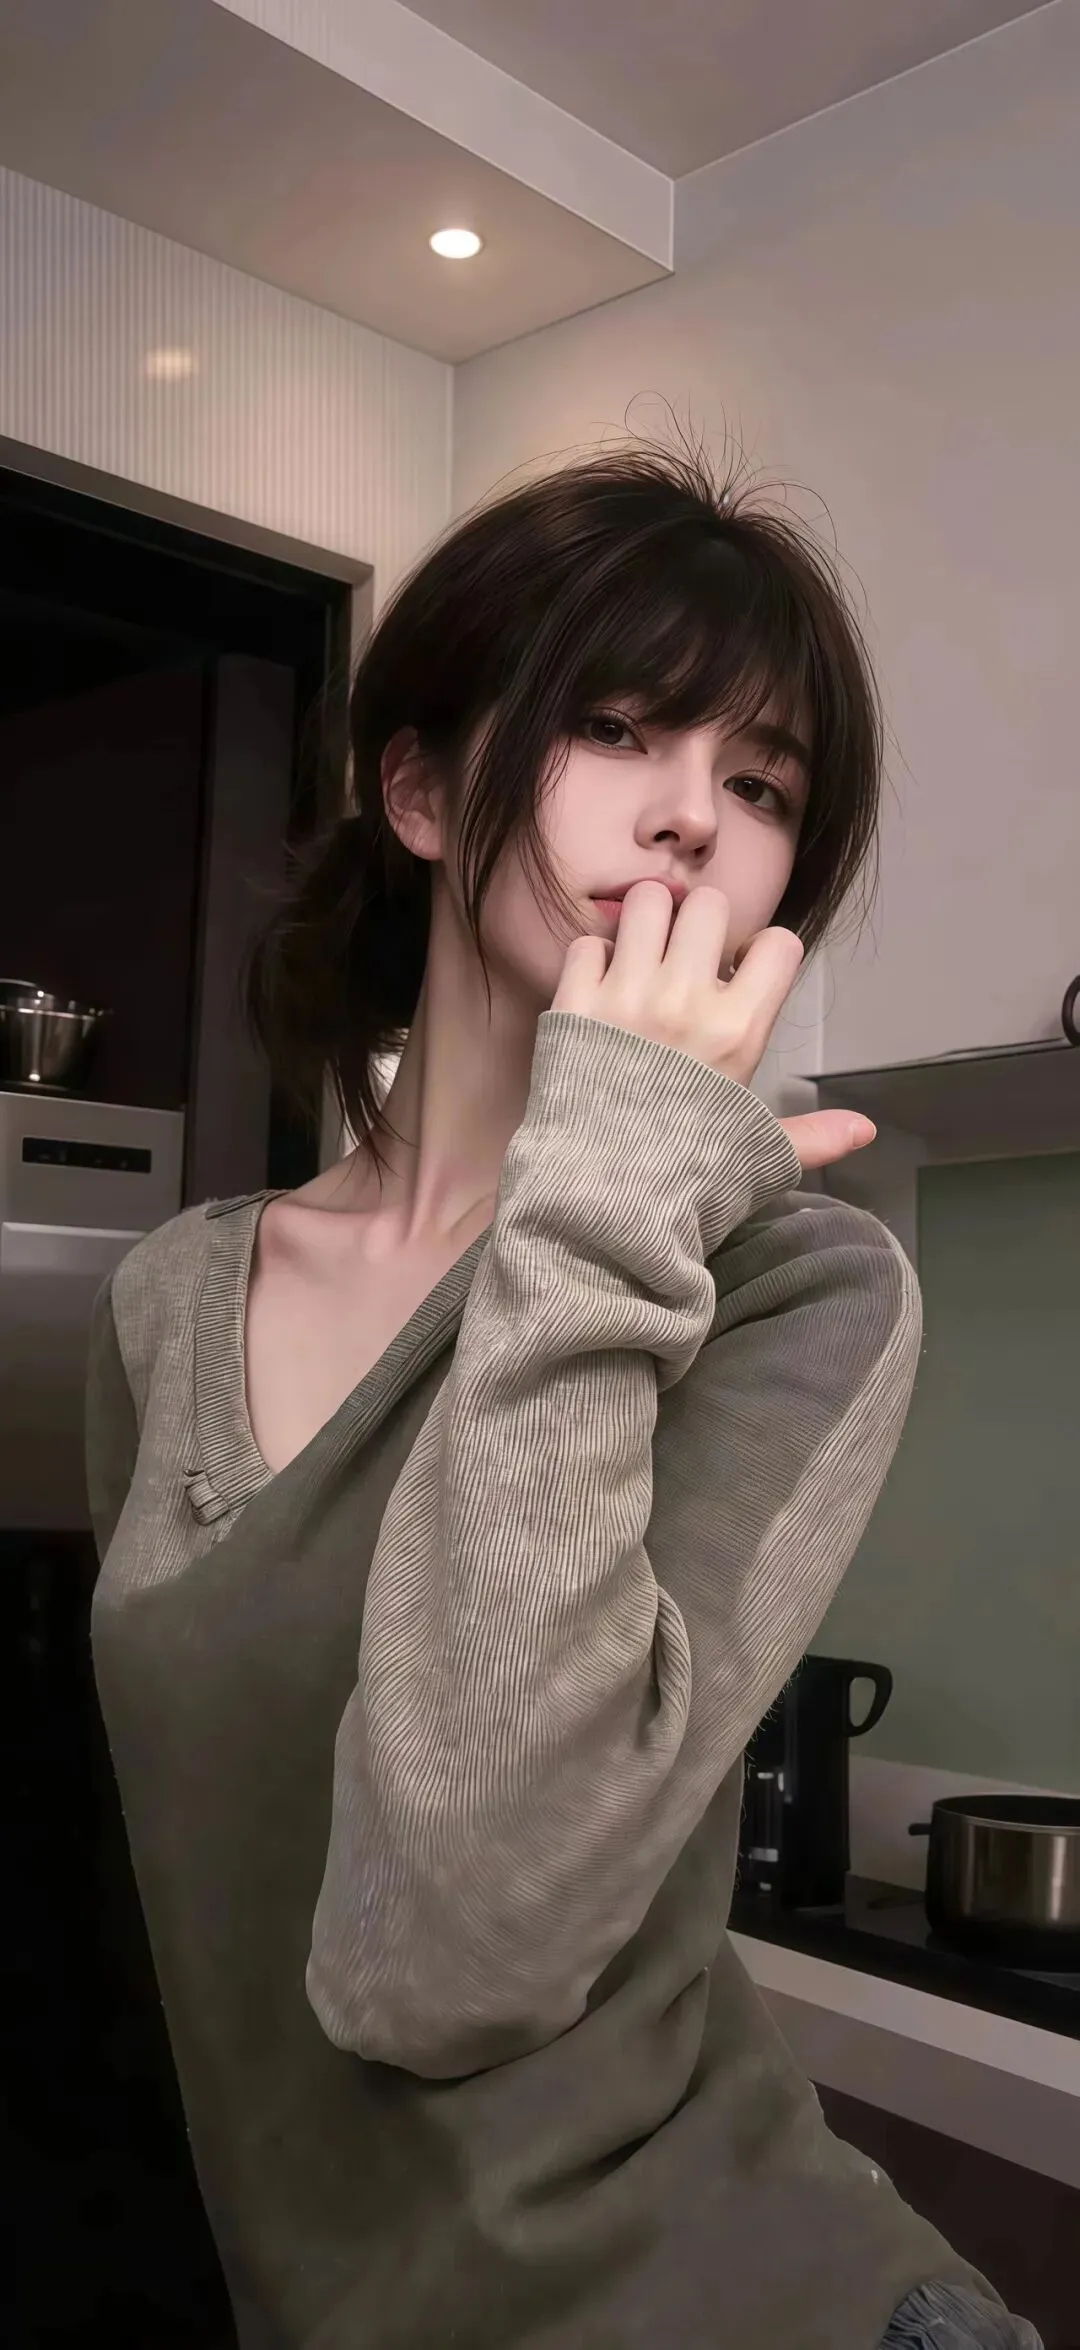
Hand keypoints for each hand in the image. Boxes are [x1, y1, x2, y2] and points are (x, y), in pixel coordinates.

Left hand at [554, 882, 874, 1174]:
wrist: (597, 1208)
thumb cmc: (683, 1184)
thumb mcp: (758, 1157)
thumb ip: (813, 1136)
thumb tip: (865, 1131)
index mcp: (739, 1032)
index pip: (778, 942)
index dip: (764, 952)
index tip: (743, 975)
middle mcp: (685, 1002)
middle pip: (709, 903)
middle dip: (703, 923)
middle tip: (689, 957)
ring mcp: (626, 998)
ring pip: (646, 903)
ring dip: (649, 923)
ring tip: (644, 958)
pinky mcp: (575, 1005)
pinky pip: (587, 943)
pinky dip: (593, 958)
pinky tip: (599, 988)